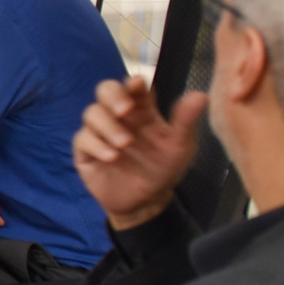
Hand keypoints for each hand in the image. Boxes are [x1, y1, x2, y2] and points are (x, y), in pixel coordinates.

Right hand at [74, 76, 207, 229]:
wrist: (145, 203)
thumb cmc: (163, 170)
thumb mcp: (180, 148)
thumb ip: (186, 122)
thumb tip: (201, 95)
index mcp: (142, 110)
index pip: (135, 86)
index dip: (134, 81)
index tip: (138, 83)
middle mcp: (118, 116)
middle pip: (106, 90)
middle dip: (113, 95)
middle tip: (124, 110)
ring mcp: (100, 132)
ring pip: (92, 113)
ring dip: (107, 126)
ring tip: (124, 144)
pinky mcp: (86, 150)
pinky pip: (83, 138)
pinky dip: (97, 145)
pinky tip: (112, 157)